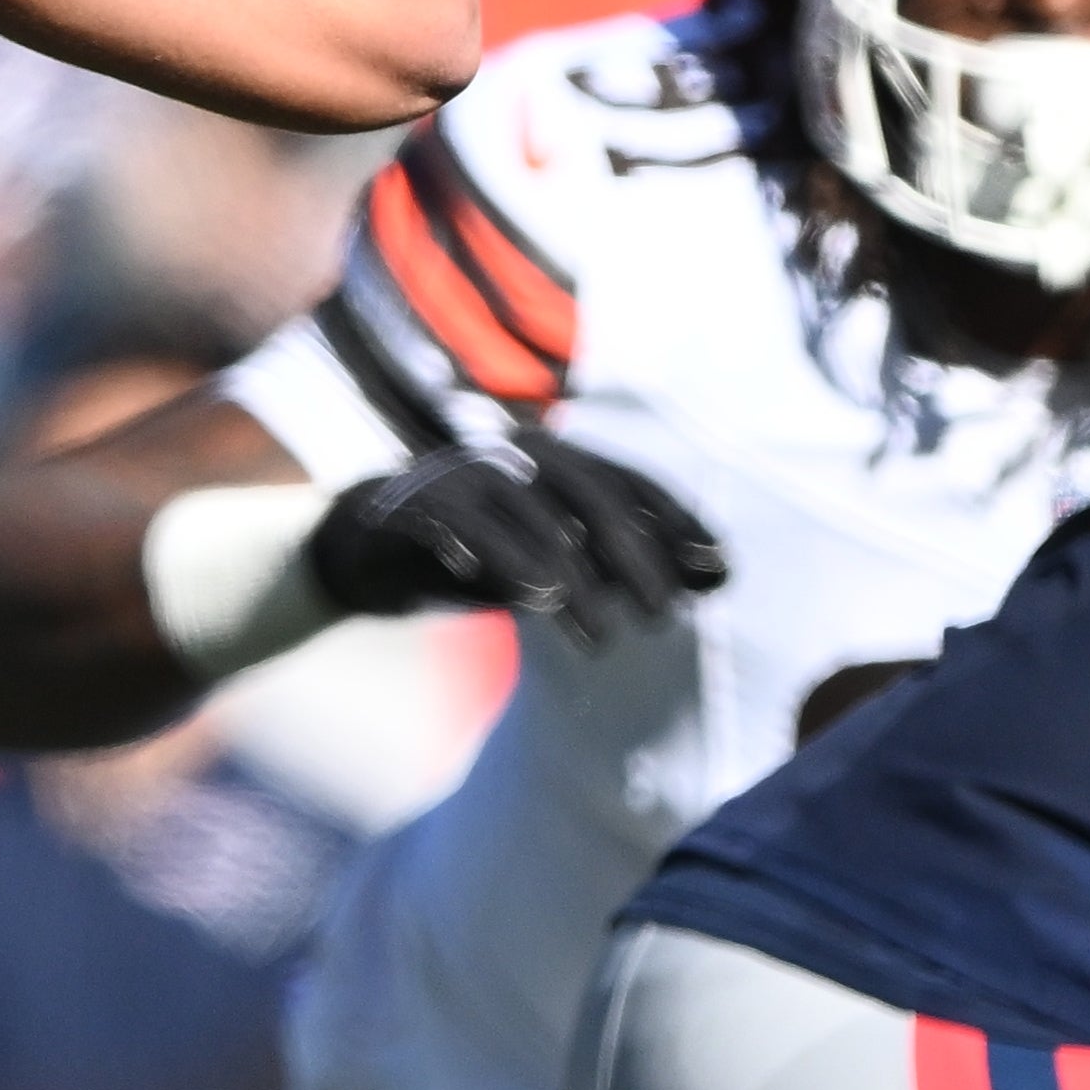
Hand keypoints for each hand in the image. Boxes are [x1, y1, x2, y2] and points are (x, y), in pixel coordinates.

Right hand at [307, 436, 728, 645]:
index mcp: (554, 458)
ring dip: (572, 578)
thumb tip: (717, 577)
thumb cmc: (484, 550)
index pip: (629, 480)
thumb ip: (625, 562)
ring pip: (532, 515)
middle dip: (634, 553)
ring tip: (599, 635)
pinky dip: (499, 557)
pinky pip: (462, 525)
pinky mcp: (415, 503)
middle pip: (589, 492)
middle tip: (662, 616)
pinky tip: (529, 598)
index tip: (717, 570)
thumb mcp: (561, 559)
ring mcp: (461, 473)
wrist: (371, 547)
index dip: (677, 520)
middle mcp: (512, 453)